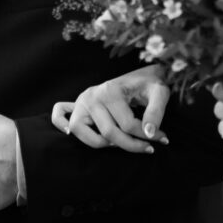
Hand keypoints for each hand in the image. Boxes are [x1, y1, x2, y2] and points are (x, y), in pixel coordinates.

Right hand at [53, 68, 170, 153]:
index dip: (148, 136)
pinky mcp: (77, 106)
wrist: (142, 75)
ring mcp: (81, 101)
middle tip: (149, 148)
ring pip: (83, 133)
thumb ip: (156, 111)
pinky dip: (60, 124)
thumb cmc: (150, 83)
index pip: (128, 125)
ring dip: (104, 144)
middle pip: (108, 133)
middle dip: (131, 145)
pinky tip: (69, 133)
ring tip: (123, 143)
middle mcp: (92, 95)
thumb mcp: (160, 92)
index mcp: (111, 90)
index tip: (163, 139)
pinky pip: (59, 117)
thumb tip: (150, 133)